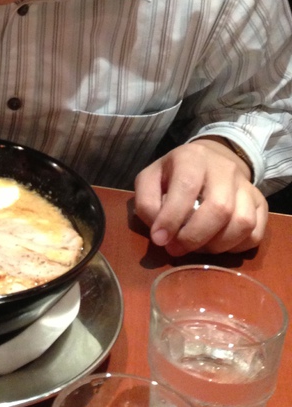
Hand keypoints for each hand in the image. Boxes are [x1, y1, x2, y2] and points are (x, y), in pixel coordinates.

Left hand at [134, 138, 267, 255]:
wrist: (209, 161)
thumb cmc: (175, 175)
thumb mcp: (150, 179)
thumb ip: (147, 202)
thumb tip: (160, 233)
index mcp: (192, 157)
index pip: (186, 186)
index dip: (172, 217)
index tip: (159, 239)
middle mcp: (224, 169)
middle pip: (219, 208)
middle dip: (195, 236)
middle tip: (176, 249)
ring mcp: (246, 186)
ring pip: (242, 223)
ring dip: (216, 245)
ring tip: (197, 247)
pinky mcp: (261, 203)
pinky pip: (255, 234)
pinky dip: (236, 247)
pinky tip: (217, 244)